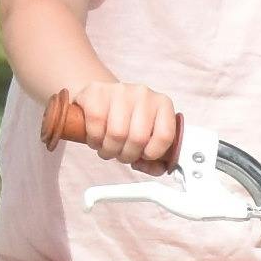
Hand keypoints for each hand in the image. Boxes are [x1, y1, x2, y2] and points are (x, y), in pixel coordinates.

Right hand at [38, 78, 187, 169]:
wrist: (99, 97)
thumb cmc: (124, 119)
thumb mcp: (144, 136)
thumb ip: (154, 158)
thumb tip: (158, 169)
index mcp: (162, 104)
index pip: (165, 135)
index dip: (153, 153)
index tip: (144, 155)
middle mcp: (144, 94)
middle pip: (138, 138)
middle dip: (127, 155)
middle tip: (121, 155)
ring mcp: (120, 91)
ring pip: (116, 134)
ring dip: (109, 151)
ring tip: (107, 149)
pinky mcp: (96, 93)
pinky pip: (96, 127)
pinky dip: (94, 141)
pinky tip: (96, 139)